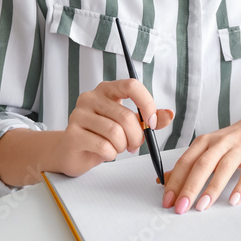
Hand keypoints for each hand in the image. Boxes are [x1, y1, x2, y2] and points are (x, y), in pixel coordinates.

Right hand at [52, 78, 173, 177]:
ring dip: (122, 146)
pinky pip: (103, 146)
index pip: (131, 85)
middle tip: (134, 145)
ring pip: (114, 132)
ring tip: (118, 148)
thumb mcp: (129, 125)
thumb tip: (169, 114)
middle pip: (125, 116)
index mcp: (107, 89)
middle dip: (136, 136)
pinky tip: (106, 153)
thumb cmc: (102, 135)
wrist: (71, 151)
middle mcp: (91, 97)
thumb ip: (149, 119)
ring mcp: (79, 114)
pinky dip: (111, 154)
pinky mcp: (72, 134)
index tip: (151, 122)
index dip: (146, 104)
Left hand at [160, 106, 240, 213]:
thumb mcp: (208, 147)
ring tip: (202, 206)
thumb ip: (189, 163)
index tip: (167, 201)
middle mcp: (220, 143)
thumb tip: (165, 179)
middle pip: (202, 165)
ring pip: (223, 168)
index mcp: (204, 142)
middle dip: (189, 188)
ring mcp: (239, 148)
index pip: (185, 162)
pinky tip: (234, 200)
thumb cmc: (233, 140)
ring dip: (212, 188)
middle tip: (181, 207)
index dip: (175, 181)